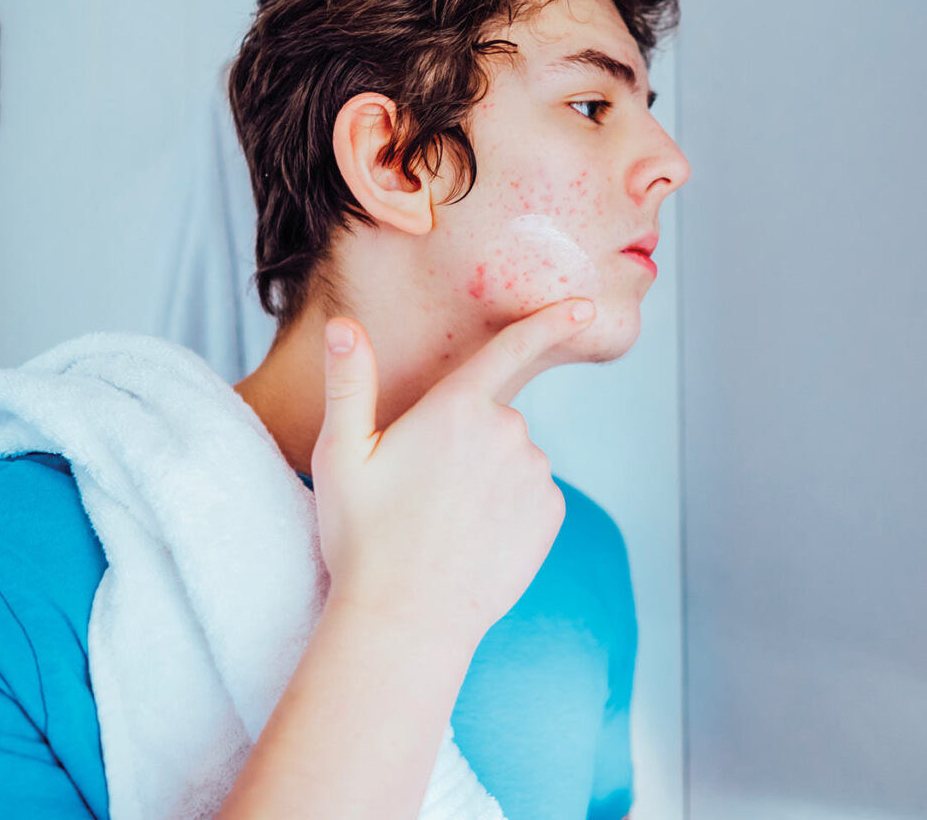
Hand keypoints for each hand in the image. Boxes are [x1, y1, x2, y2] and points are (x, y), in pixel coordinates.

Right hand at [310, 297, 597, 648]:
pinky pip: (532, 493)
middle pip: (494, 416)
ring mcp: (535, 476)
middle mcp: (508, 433)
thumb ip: (348, 382)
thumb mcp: (341, 454)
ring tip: (444, 520)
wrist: (407, 620)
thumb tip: (343, 325)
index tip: (584, 307)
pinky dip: (509, 506)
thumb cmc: (365, 536)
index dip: (550, 321)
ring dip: (487, 474)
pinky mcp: (551, 514)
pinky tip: (474, 537)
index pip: (513, 348)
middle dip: (465, 437)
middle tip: (422, 488)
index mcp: (458, 408)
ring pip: (514, 456)